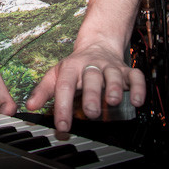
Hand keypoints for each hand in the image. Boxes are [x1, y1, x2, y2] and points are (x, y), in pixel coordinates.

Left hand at [26, 43, 145, 132]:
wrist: (98, 43)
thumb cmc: (76, 65)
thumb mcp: (56, 74)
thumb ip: (43, 91)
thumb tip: (30, 106)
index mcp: (72, 67)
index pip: (65, 85)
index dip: (62, 106)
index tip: (62, 125)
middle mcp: (91, 65)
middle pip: (91, 78)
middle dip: (92, 95)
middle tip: (91, 113)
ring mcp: (110, 67)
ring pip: (113, 75)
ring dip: (114, 87)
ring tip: (113, 101)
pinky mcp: (126, 70)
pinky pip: (136, 76)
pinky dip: (139, 88)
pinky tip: (137, 101)